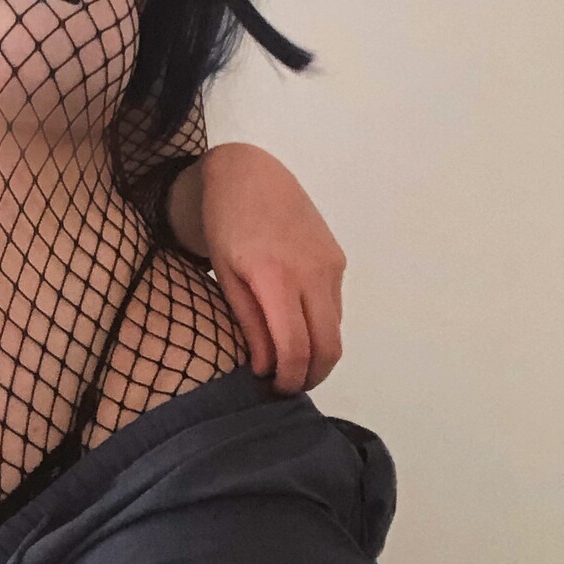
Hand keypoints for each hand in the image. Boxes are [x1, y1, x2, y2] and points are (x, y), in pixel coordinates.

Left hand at [196, 144, 345, 393]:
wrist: (251, 174)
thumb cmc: (226, 225)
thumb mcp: (226, 276)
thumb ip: (250, 324)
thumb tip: (268, 367)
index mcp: (277, 278)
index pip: (296, 347)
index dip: (289, 378)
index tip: (273, 388)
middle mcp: (312, 273)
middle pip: (328, 346)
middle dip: (310, 376)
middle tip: (286, 386)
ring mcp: (330, 266)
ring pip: (336, 330)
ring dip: (318, 354)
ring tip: (289, 361)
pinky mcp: (337, 260)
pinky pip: (335, 307)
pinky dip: (321, 327)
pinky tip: (298, 327)